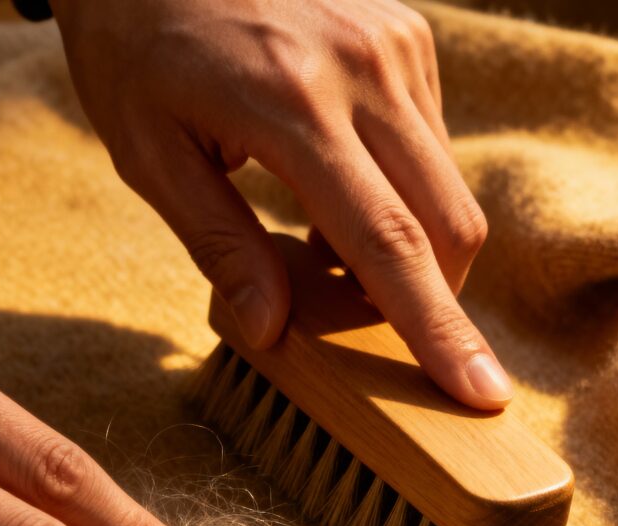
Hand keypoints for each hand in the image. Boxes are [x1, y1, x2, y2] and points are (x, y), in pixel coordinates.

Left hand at [55, 0, 512, 409]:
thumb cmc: (137, 50)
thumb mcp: (150, 156)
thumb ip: (220, 246)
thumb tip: (273, 330)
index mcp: (295, 107)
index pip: (387, 246)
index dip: (435, 330)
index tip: (480, 394)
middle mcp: (368, 70)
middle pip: (448, 227)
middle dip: (428, 302)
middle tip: (353, 324)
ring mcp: (397, 46)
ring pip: (447, 194)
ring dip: (405, 252)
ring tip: (317, 248)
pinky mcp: (406, 37)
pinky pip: (430, 150)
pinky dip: (398, 200)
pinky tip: (335, 195)